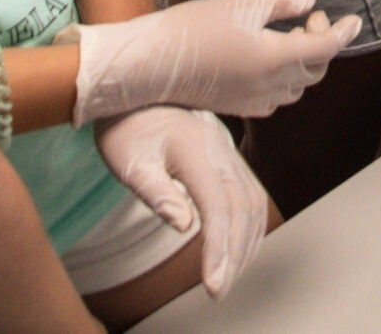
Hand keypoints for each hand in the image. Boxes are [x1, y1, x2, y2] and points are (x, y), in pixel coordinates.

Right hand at [72, 0, 361, 123]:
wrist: (150, 65)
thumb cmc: (191, 30)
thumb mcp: (240, 5)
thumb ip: (280, 3)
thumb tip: (310, 0)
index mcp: (275, 58)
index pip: (326, 47)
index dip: (344, 32)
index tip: (355, 19)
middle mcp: (269, 86)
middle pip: (315, 70)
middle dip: (321, 43)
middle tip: (308, 18)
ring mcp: (253, 101)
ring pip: (297, 88)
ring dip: (304, 63)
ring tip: (289, 36)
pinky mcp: (237, 107)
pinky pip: (276, 99)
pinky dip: (285, 80)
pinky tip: (269, 61)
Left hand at [94, 107, 267, 298]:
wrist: (140, 90)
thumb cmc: (127, 128)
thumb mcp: (129, 161)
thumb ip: (156, 192)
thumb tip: (182, 225)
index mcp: (196, 151)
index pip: (218, 207)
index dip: (220, 248)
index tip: (214, 284)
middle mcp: (221, 152)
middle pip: (243, 210)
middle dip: (235, 255)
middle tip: (219, 290)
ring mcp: (229, 155)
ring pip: (253, 204)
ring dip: (246, 244)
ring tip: (229, 277)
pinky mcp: (229, 160)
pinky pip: (252, 196)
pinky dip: (251, 227)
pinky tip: (240, 248)